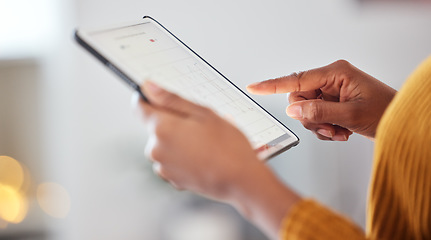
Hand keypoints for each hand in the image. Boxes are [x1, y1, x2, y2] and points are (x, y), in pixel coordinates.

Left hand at [134, 81, 299, 238]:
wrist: (241, 181)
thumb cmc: (227, 146)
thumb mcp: (203, 113)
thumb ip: (171, 99)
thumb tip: (148, 87)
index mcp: (161, 128)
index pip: (140, 107)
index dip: (149, 98)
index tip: (160, 97)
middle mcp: (156, 149)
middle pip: (155, 126)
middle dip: (173, 121)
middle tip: (199, 124)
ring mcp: (163, 167)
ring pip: (164, 144)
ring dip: (179, 140)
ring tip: (205, 143)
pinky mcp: (172, 179)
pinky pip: (172, 160)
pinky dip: (182, 156)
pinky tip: (202, 156)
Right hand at [247, 60, 396, 140]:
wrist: (400, 121)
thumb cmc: (385, 112)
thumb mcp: (351, 114)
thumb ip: (319, 112)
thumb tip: (293, 109)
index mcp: (336, 73)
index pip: (297, 80)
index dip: (273, 85)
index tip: (254, 87)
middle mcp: (331, 79)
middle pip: (299, 99)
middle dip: (310, 117)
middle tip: (327, 128)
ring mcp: (331, 91)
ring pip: (306, 110)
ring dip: (319, 125)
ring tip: (338, 130)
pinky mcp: (332, 102)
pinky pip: (315, 116)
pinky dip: (324, 127)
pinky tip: (340, 130)